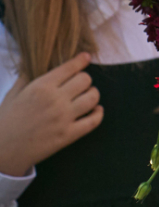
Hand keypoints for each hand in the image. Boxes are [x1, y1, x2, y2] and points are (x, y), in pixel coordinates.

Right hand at [0, 53, 101, 176]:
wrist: (2, 151)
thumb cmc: (5, 121)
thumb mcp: (12, 94)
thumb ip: (26, 76)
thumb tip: (31, 60)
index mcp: (41, 87)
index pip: (71, 67)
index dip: (81, 60)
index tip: (85, 57)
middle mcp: (55, 100)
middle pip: (85, 80)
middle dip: (84, 79)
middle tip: (78, 84)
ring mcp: (64, 118)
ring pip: (93, 97)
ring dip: (92, 94)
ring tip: (86, 96)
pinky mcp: (68, 135)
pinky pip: (94, 121)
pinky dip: (98, 113)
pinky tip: (95, 110)